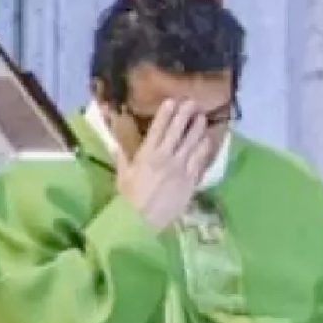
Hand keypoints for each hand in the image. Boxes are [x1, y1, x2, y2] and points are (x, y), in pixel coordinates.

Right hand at [115, 100, 216, 229]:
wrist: (142, 220)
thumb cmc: (129, 199)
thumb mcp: (122, 175)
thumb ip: (122, 158)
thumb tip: (115, 144)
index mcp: (146, 155)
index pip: (157, 129)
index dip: (165, 114)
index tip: (172, 101)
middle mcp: (165, 158)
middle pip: (177, 133)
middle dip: (185, 116)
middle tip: (193, 103)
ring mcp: (179, 169)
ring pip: (191, 144)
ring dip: (197, 130)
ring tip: (203, 118)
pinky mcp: (190, 181)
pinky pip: (199, 162)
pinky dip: (203, 150)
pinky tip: (208, 141)